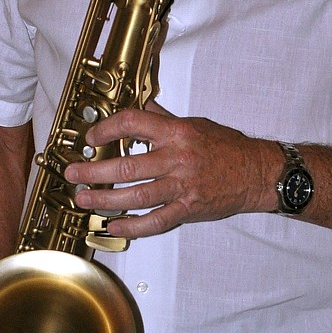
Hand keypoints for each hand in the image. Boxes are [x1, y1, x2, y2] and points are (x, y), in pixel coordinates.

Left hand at [64, 105, 277, 238]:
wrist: (258, 172)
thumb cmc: (227, 147)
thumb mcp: (196, 124)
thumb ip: (165, 118)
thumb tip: (143, 106)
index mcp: (177, 132)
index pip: (133, 123)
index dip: (106, 129)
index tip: (91, 138)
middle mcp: (177, 158)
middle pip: (126, 166)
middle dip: (94, 171)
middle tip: (73, 173)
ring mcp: (182, 186)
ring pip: (136, 195)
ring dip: (105, 199)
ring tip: (84, 200)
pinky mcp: (189, 209)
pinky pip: (155, 220)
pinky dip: (132, 225)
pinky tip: (113, 225)